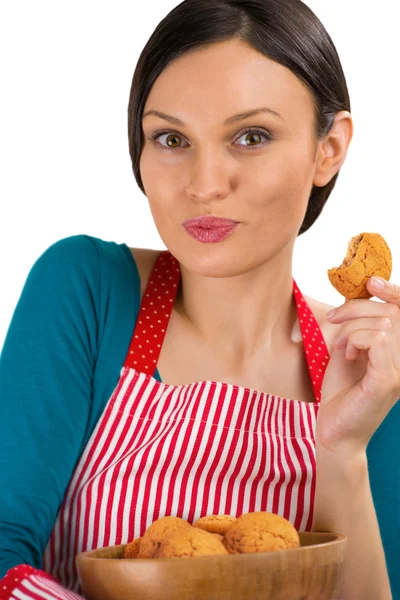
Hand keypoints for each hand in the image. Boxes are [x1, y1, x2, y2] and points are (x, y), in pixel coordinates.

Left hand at [317, 276, 399, 456]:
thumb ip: (358, 327)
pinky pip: (375, 339)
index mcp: (399, 352)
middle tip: (333, 320)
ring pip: (381, 324)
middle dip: (355, 308)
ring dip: (351, 329)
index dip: (393, 291)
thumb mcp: (349, 351)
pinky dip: (354, 340)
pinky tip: (347, 355)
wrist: (334, 431)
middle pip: (390, 312)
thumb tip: (358, 297)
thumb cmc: (341, 392)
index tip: (371, 282)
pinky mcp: (387, 381)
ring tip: (342, 347)